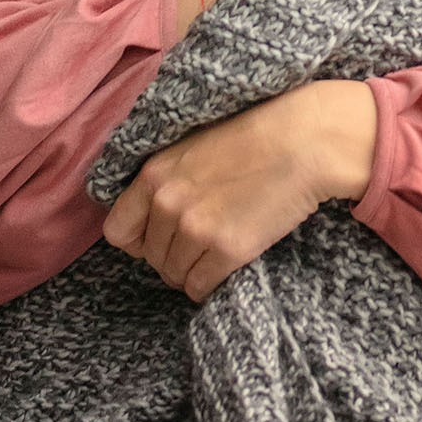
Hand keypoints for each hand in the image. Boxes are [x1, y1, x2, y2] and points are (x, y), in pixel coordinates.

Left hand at [102, 81, 379, 302]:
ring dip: (193, 270)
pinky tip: (229, 262)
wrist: (305, 139)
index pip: (117, 231)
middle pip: (151, 258)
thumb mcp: (194, 144)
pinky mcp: (228, 250)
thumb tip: (153, 212)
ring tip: (218, 248)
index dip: (139, 239)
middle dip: (172, 255)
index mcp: (154, 174)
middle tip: (202, 240)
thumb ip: (166, 177)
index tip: (160, 237)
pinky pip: (200, 287)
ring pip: (175, 276)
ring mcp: (196, 229)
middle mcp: (167, 204)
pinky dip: (210, 283)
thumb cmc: (256, 134)